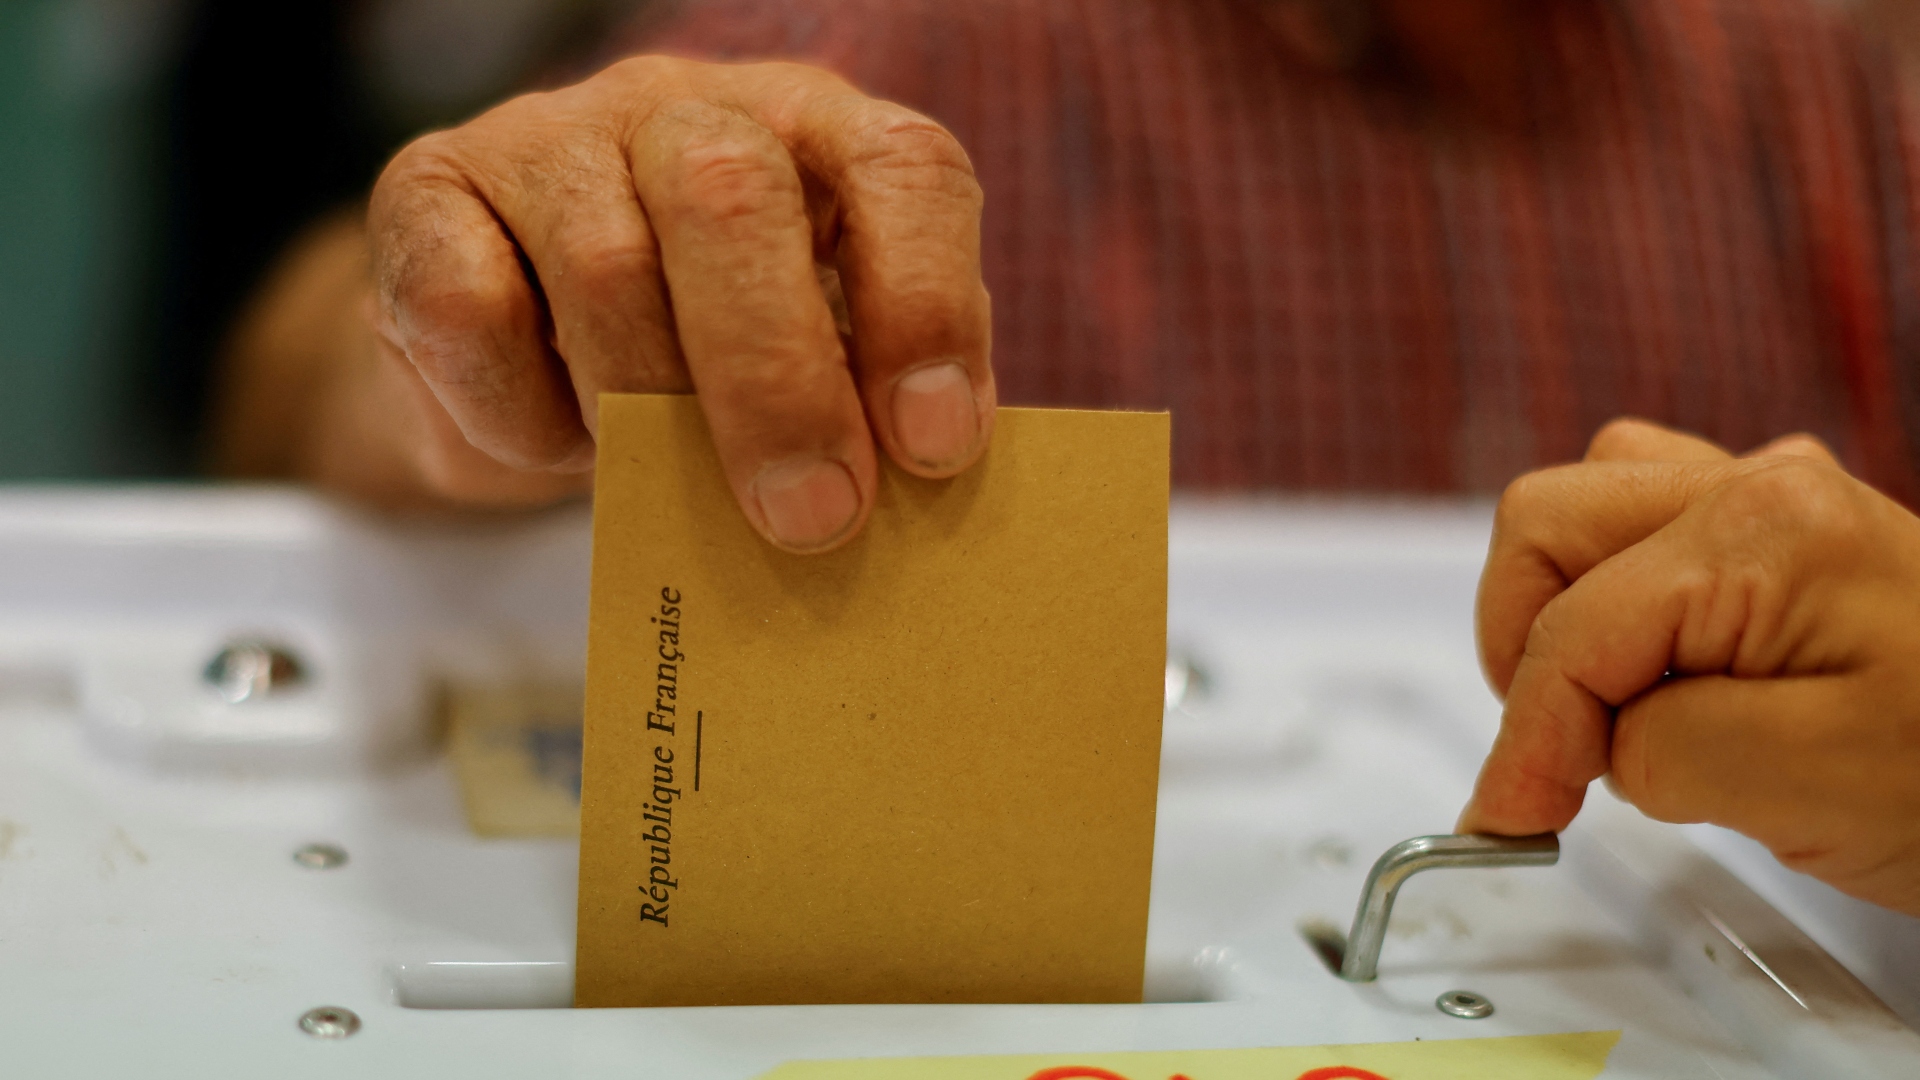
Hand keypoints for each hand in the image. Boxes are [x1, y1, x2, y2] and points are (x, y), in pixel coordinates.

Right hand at [313, 57, 991, 548]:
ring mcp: (549, 134)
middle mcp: (687, 107)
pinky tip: (554, 444)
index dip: (925, 304)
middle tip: (810, 517)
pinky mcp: (426, 188)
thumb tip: (905, 495)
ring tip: (660, 485)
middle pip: (734, 197)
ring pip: (606, 267)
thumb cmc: (696, 371)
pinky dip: (521, 415)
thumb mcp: (804, 371)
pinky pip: (470, 310)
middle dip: (778, 382)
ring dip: (642, 413)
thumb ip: (857, 402)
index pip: (901, 168)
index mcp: (818, 134)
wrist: (517, 362)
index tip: (933, 446)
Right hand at [1459, 418, 1919, 914]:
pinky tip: (1639, 670)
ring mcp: (1766, 497)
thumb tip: (1576, 745)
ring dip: (1555, 610)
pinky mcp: (1773, 533)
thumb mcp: (1812, 786)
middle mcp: (1756, 485)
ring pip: (1583, 512)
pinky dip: (1602, 596)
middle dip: (1523, 648)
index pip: (1575, 631)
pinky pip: (1636, 527)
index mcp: (1762, 531)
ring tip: (1588, 710)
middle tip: (1550, 757)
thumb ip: (1660, 749)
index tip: (1507, 818)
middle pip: (1547, 526)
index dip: (1525, 738)